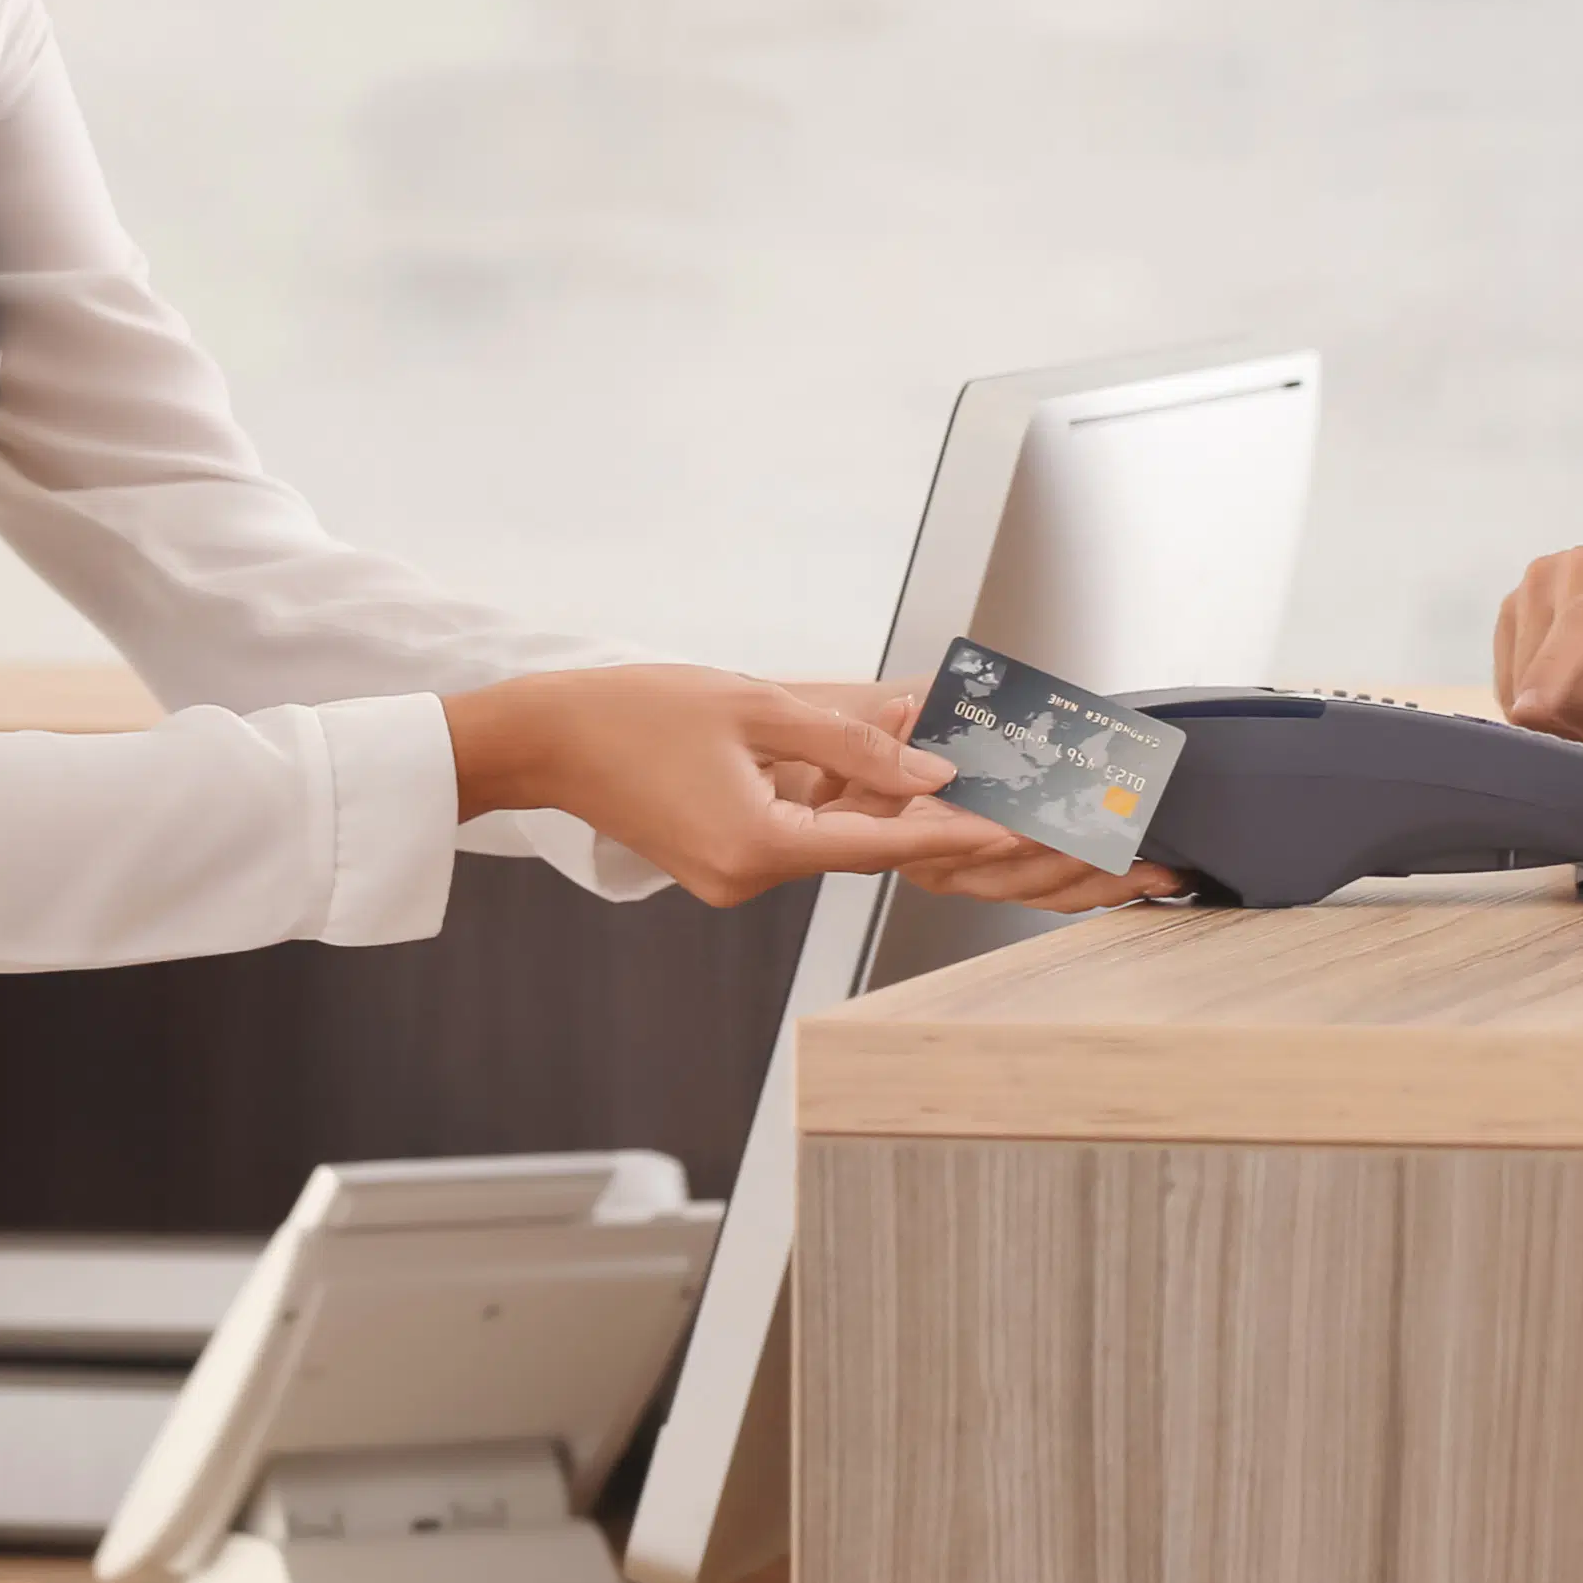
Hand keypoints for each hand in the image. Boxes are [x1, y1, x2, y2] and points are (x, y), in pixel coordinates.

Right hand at [447, 666, 1169, 911]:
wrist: (543, 741)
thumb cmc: (630, 712)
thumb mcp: (753, 703)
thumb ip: (849, 734)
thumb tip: (933, 755)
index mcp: (758, 846)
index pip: (888, 842)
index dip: (965, 830)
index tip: (1034, 828)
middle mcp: (753, 878)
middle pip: (877, 847)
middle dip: (954, 826)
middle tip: (1039, 817)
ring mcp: (740, 879)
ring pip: (847, 840)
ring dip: (905, 812)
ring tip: (990, 793)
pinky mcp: (732, 865)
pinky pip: (812, 835)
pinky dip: (853, 809)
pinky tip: (900, 781)